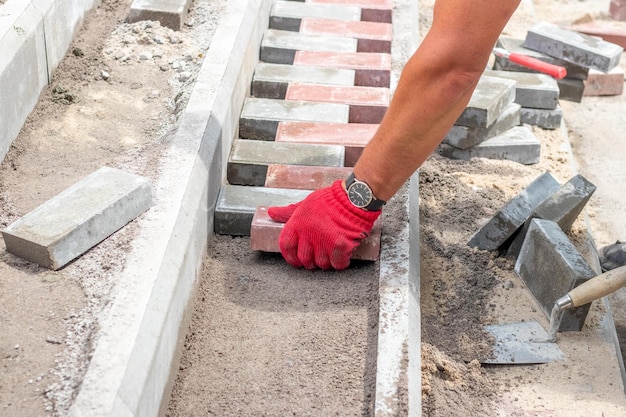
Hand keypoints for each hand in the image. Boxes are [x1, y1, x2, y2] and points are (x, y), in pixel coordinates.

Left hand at [267, 180, 381, 269]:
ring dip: (325, 262)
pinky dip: (340, 263)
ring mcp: (325, 241)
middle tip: (315, 259)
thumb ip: (288, 212)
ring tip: (330, 254)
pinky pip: (338, 264)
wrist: (354, 198)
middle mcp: (309, 234)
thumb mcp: (306, 203)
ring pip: (321, 264)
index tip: (295, 260)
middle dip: (309, 262)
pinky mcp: (341, 247)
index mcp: (298, 223)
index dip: (290, 257)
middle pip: (304, 259)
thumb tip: (271, 213)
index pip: (286, 246)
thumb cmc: (331, 199)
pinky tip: (342, 256)